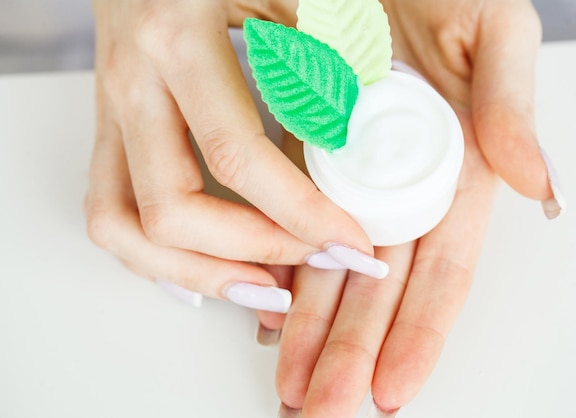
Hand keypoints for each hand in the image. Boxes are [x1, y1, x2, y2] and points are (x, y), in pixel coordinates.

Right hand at [84, 0, 376, 310]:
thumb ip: (324, 48)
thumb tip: (366, 124)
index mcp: (176, 43)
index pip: (236, 156)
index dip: (298, 214)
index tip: (349, 242)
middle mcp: (132, 88)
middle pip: (172, 210)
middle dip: (250, 253)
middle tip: (313, 263)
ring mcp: (111, 116)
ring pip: (122, 227)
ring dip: (194, 272)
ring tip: (260, 289)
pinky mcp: (108, 134)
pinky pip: (110, 213)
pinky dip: (153, 257)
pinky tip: (203, 271)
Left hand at [272, 0, 556, 415]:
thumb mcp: (492, 31)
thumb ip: (510, 105)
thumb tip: (535, 184)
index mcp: (457, 170)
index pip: (439, 272)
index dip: (418, 333)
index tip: (392, 390)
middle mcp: (404, 185)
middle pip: (379, 288)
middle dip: (352, 352)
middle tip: (325, 407)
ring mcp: (356, 176)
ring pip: (332, 269)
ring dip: (312, 328)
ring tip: (291, 384)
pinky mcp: (313, 157)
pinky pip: (296, 225)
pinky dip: (284, 273)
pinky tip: (270, 315)